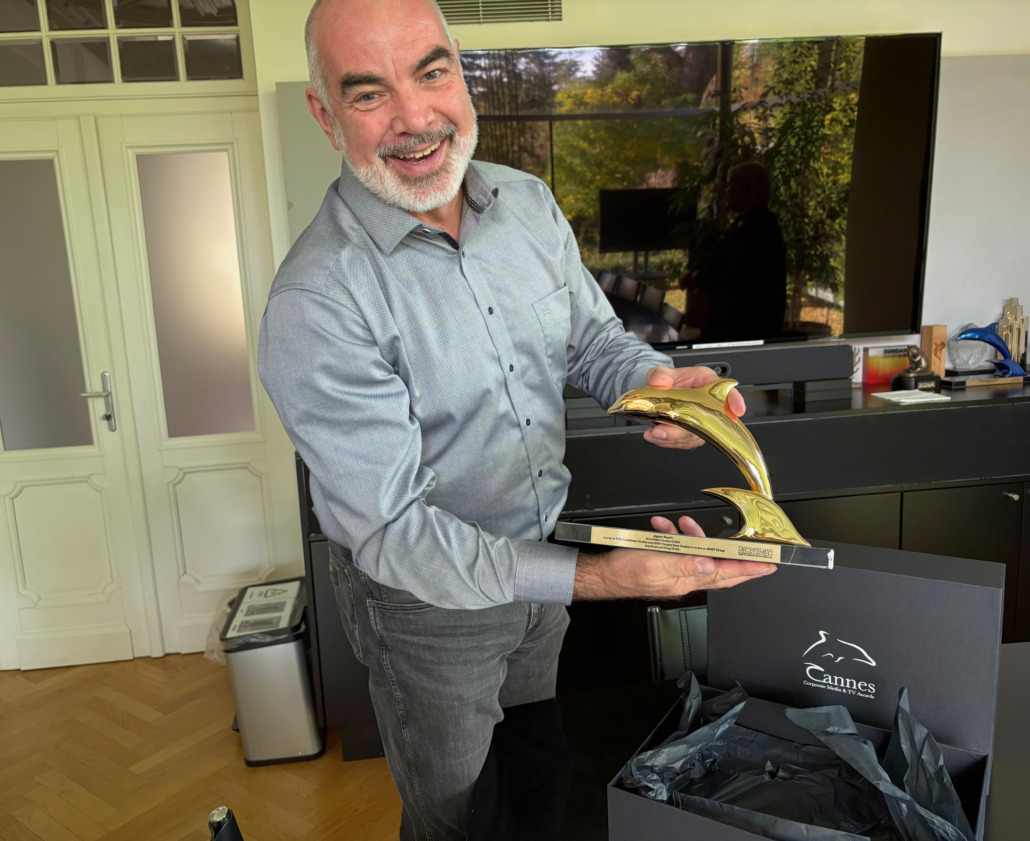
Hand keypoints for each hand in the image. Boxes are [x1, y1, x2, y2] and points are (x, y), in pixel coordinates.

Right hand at [572, 514, 774, 599]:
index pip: (724, 574)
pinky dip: (673, 535)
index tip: (766, 565)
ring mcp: (675, 572)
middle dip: (737, 557)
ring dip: (694, 536)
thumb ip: (683, 563)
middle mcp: (685, 578)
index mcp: (686, 580)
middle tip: (757, 553)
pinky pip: (677, 549)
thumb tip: (710, 563)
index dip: (747, 568)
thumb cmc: (625, 572)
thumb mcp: (655, 563)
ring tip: (684, 523)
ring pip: (697, 553)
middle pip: (719, 568)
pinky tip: (663, 526)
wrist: (602, 574)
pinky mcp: (665, 564)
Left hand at [642, 365, 746, 449]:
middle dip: (686, 429)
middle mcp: (708, 403)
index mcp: (707, 382)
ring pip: (696, 435)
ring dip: (673, 438)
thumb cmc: (667, 381)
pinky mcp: (692, 433)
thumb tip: (661, 382)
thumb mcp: (660, 372)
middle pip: (709, 420)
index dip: (735, 401)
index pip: (726, 391)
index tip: (737, 410)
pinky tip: (655, 437)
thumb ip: (659, 375)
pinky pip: (684, 442)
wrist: (658, 393)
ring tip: (654, 434)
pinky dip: (668, 442)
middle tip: (663, 431)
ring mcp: (702, 421)